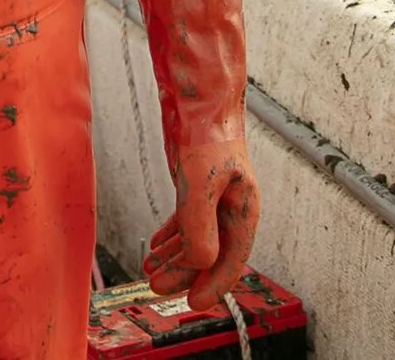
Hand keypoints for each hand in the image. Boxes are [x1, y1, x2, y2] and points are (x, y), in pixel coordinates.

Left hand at [138, 0, 261, 309]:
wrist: (198, 92)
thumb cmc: (207, 127)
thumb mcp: (199, 179)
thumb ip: (198, 222)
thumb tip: (198, 260)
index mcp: (243, 208)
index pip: (232, 258)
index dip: (213, 283)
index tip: (194, 302)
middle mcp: (230, 204)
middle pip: (211, 252)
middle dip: (186, 274)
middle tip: (159, 289)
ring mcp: (211, 193)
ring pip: (196, 237)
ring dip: (175, 257)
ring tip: (151, 271)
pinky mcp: (193, 180)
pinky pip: (185, 219)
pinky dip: (171, 235)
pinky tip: (156, 244)